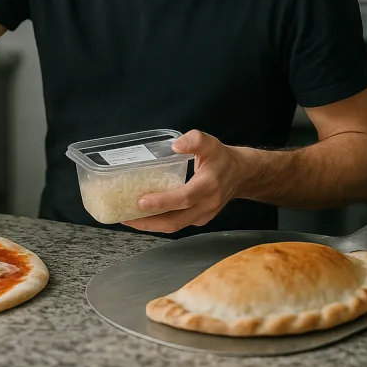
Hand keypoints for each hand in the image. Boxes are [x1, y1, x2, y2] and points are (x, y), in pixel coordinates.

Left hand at [121, 130, 241, 234]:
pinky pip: (177, 224)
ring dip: (150, 226)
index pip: (184, 198)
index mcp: (208, 185)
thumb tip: (175, 145)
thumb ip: (194, 140)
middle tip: (125, 216)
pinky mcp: (199, 219)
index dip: (162, 202)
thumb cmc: (221, 158)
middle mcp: (206, 205)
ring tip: (127, 219)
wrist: (241, 175)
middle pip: (175, 220)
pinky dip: (158, 223)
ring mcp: (203, 215)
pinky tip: (143, 217)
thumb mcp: (210, 143)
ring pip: (174, 226)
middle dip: (148, 221)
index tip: (141, 201)